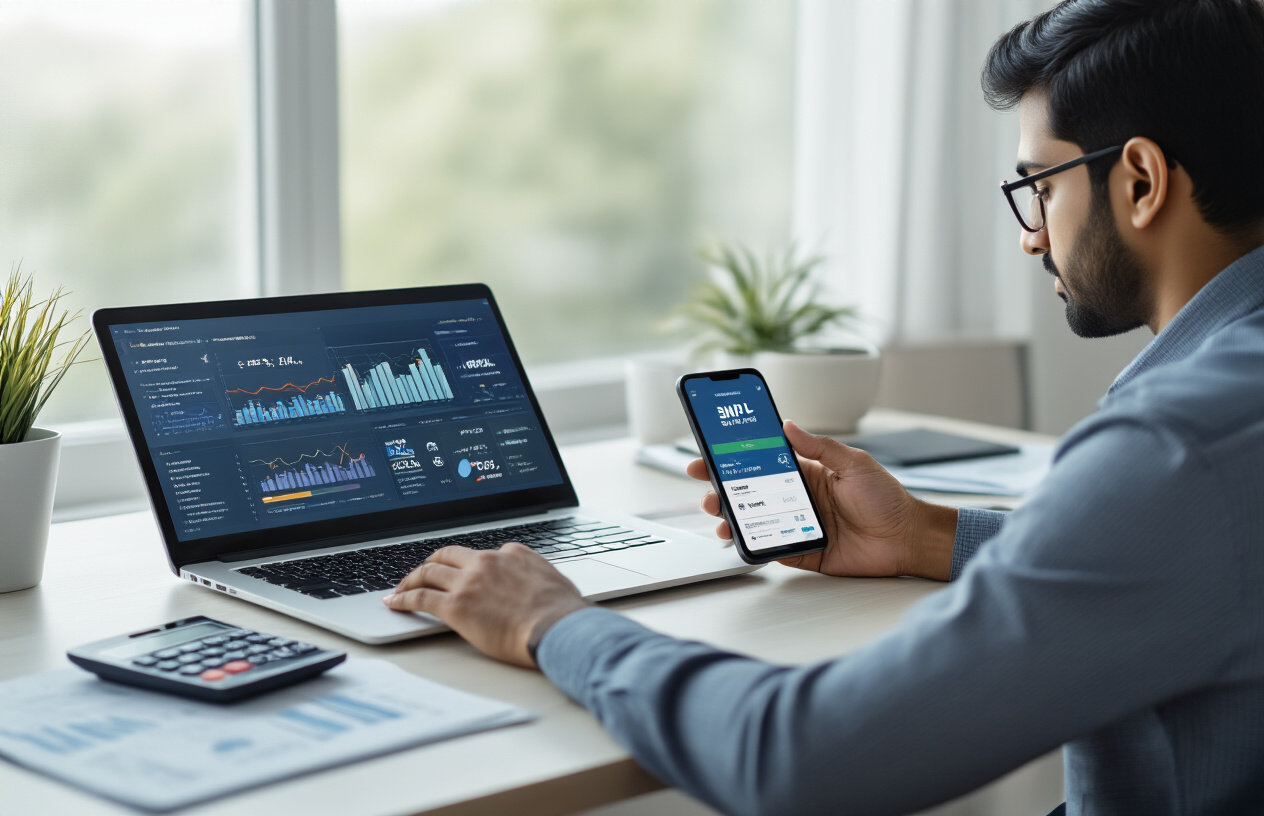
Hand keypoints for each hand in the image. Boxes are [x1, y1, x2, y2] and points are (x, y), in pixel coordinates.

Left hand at [383, 543, 589, 666]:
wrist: (558, 628)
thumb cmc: (563, 612)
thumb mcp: (555, 580)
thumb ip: (537, 576)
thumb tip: (537, 583)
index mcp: (512, 554)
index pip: (481, 554)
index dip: (467, 564)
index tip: (460, 572)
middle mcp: (487, 562)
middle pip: (448, 555)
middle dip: (431, 563)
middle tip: (421, 574)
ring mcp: (469, 582)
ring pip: (429, 572)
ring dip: (411, 579)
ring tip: (401, 588)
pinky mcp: (456, 606)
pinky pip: (421, 597)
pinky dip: (403, 598)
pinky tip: (395, 603)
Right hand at [688, 420, 956, 579]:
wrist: (907, 538)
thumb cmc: (886, 498)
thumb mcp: (853, 463)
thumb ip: (820, 446)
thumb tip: (789, 425)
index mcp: (807, 473)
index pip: (762, 463)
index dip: (735, 458)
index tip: (711, 452)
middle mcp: (798, 499)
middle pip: (751, 493)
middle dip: (723, 488)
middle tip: (706, 486)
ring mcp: (799, 526)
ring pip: (756, 522)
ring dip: (734, 518)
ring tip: (719, 515)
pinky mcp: (805, 551)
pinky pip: (774, 549)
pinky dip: (756, 546)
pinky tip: (742, 541)